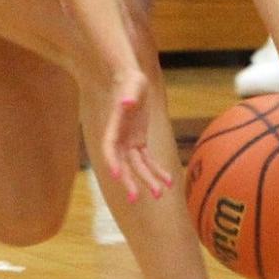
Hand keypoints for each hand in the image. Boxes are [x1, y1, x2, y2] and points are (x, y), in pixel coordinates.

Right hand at [99, 68, 172, 202]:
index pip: (109, 147)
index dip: (111, 161)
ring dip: (146, 179)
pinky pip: (147, 160)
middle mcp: (119, 138)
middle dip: (129, 180)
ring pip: (137, 166)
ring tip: (159, 194)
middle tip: (135, 198)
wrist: (130, 80)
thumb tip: (127, 102)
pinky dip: (157, 170)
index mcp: (114, 126)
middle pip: (123, 163)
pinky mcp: (139, 141)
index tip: (115, 175)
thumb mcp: (131, 85)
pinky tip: (168, 182)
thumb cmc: (129, 80)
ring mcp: (129, 141)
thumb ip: (129, 94)